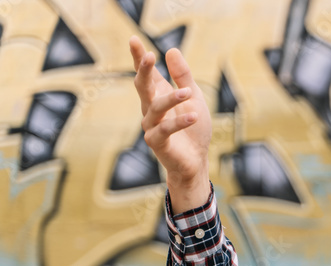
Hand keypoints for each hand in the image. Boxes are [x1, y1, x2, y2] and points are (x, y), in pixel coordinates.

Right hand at [129, 35, 211, 213]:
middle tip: (149, 56)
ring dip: (172, 98)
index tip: (134, 40)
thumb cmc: (193, 129)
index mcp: (158, 96)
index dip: (139, 58)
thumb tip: (171, 50)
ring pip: (156, 107)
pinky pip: (166, 129)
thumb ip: (183, 77)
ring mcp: (151, 126)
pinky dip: (180, 122)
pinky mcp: (157, 143)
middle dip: (144, 70)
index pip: (146, 74)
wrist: (196, 161)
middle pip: (142, 86)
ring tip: (188, 93)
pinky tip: (193, 115)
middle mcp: (150, 109)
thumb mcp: (193, 98)